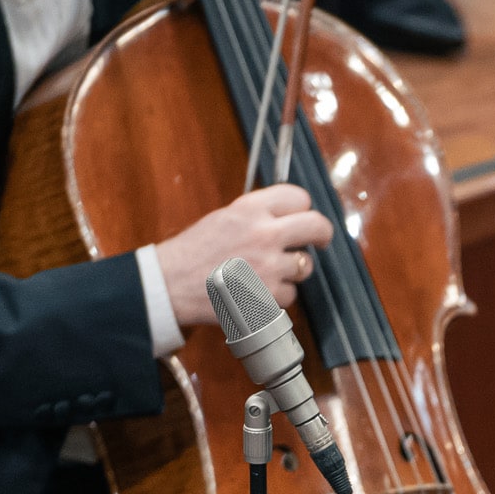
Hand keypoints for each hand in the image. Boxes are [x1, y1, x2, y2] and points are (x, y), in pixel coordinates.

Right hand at [156, 186, 334, 328]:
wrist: (171, 284)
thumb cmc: (193, 252)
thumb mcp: (224, 218)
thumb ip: (257, 215)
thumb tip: (287, 218)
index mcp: (251, 209)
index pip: (299, 197)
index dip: (303, 208)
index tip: (304, 217)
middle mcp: (265, 234)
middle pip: (317, 226)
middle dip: (323, 234)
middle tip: (320, 241)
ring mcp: (269, 267)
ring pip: (305, 266)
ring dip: (293, 271)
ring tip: (267, 273)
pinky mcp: (268, 297)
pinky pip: (290, 295)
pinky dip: (277, 297)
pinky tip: (256, 292)